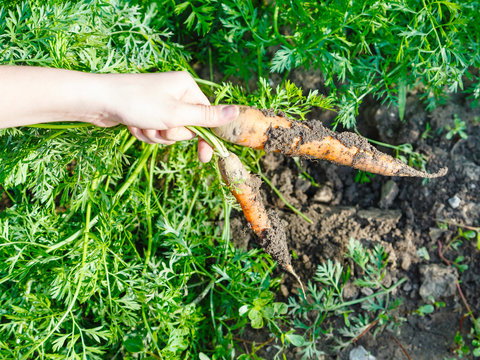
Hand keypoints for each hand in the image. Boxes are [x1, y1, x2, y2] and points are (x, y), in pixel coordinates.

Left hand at [98, 71, 237, 162]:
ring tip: (141, 124)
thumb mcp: (176, 114)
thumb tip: (236, 112)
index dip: (204, 138)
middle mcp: (175, 92)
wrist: (97, 100)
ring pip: (169, 132)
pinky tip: (132, 125)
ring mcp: (160, 102)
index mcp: (186, 87)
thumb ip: (207, 117)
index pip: (207, 116)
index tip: (204, 158)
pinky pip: (155, 131)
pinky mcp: (146, 111)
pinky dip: (145, 133)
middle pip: (187, 126)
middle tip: (158, 127)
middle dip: (170, 134)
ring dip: (155, 135)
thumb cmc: (137, 103)